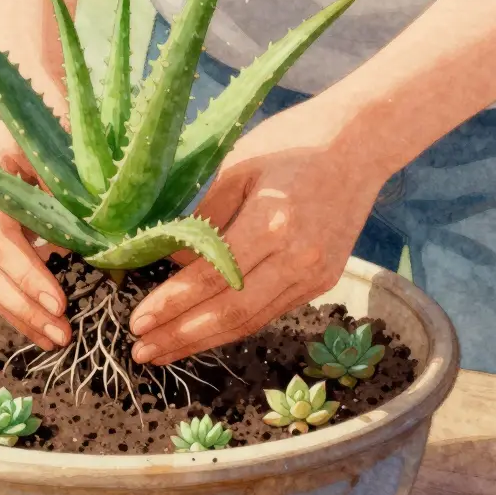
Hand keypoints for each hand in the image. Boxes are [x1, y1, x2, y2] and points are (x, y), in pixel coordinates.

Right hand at [0, 81, 72, 350]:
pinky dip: (14, 298)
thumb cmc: (40, 109)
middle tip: (62, 336)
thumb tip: (99, 247)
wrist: (10, 85)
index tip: (62, 304)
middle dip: (23, 310)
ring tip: (53, 338)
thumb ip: (70, 194)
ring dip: (17, 313)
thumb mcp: (59, 145)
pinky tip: (41, 318)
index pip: (0, 241)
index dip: (30, 277)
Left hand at [128, 104, 390, 364]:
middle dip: (181, 336)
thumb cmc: (290, 143)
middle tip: (141, 351)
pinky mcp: (323, 282)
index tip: (137, 321)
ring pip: (251, 321)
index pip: (211, 277)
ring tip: (162, 351)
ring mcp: (315, 274)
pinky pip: (269, 312)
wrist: (359, 143)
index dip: (171, 304)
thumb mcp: (235, 166)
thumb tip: (167, 262)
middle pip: (231, 312)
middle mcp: (298, 257)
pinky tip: (201, 332)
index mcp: (272, 222)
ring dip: (203, 340)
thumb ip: (201, 218)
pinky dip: (232, 326)